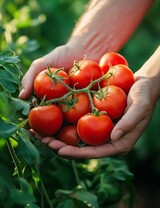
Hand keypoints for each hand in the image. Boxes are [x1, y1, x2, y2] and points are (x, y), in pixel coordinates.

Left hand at [33, 73, 157, 158]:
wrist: (142, 84)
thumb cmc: (143, 95)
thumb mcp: (140, 106)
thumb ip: (129, 123)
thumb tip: (113, 138)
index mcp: (119, 142)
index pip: (95, 152)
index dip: (77, 154)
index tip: (59, 151)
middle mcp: (108, 139)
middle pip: (81, 148)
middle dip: (61, 147)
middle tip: (41, 140)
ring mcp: (101, 130)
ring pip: (76, 138)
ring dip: (58, 136)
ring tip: (39, 133)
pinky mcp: (96, 120)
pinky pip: (78, 125)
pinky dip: (64, 124)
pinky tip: (51, 120)